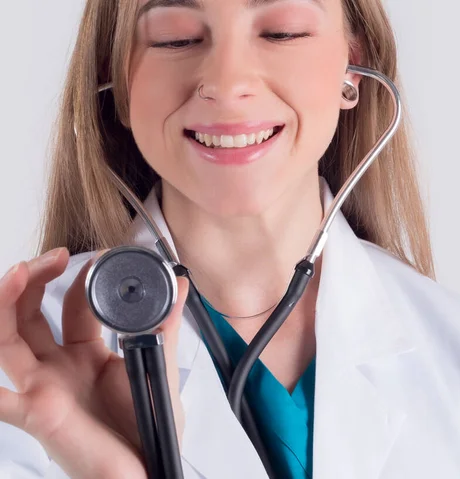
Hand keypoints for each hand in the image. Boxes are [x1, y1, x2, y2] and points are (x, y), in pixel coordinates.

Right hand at [0, 248, 188, 478]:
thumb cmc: (148, 427)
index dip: (82, 277)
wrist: (149, 471)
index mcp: (88, 354)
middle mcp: (60, 367)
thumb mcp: (160, 368)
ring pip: (8, 339)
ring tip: (20, 271)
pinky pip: (0, 400)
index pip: (75, 306)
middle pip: (31, 313)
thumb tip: (180, 284)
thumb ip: (166, 327)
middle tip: (57, 255)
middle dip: (38, 277)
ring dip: (8, 302)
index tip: (99, 255)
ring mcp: (44, 387)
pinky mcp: (39, 413)